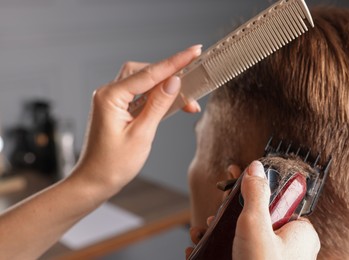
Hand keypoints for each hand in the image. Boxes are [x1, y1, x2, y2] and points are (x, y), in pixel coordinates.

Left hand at [72, 45, 201, 195]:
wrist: (95, 181)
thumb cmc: (113, 164)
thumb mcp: (142, 134)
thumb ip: (158, 105)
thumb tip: (173, 81)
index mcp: (111, 97)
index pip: (149, 74)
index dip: (174, 63)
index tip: (193, 52)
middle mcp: (109, 93)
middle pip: (144, 72)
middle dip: (170, 73)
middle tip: (193, 76)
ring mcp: (112, 100)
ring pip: (143, 82)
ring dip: (165, 87)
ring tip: (187, 99)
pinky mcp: (117, 108)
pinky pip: (139, 95)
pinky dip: (156, 97)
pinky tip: (171, 103)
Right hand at [186, 161, 319, 259]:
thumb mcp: (256, 224)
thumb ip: (256, 193)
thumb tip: (256, 166)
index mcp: (299, 232)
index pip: (276, 199)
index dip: (251, 188)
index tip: (232, 179)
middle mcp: (288, 246)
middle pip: (254, 216)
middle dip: (227, 212)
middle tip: (214, 214)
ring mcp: (270, 258)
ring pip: (241, 234)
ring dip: (218, 230)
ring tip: (202, 231)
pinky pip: (237, 250)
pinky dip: (218, 246)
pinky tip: (201, 246)